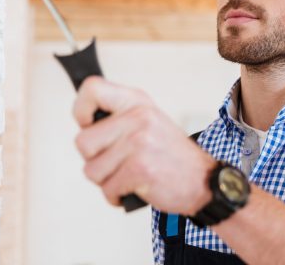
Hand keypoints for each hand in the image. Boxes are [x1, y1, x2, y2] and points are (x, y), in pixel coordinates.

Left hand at [72, 76, 215, 214]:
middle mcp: (138, 117)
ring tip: (129, 176)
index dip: (81, 110)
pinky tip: (135, 188)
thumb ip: (118, 118)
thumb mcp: (148, 121)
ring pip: (91, 169)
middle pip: (82, 141)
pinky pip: (107, 189)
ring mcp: (138, 142)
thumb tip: (83, 124)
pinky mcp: (140, 168)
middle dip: (95, 160)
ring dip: (107, 181)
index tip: (90, 126)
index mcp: (137, 101)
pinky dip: (116, 196)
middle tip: (119, 162)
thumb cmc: (169, 154)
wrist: (203, 180)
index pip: (91, 88)